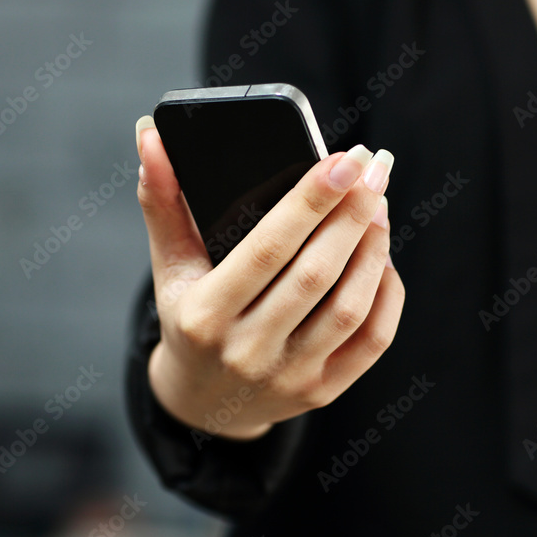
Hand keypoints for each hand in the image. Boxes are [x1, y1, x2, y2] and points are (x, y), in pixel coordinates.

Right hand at [135, 115, 404, 440]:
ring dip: (373, 249)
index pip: (267, 249)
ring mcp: (288, 376)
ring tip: (378, 205)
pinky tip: (382, 256)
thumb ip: (162, 199)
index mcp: (205, 315)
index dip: (309, 201)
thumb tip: (150, 133)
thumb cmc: (189, 317)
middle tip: (373, 168)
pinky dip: (386, 292)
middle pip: (315, 274)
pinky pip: (372, 339)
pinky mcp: (322, 390)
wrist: (203, 403)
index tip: (342, 159)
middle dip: (351, 214)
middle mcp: (247, 351)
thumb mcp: (169, 265)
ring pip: (349, 307)